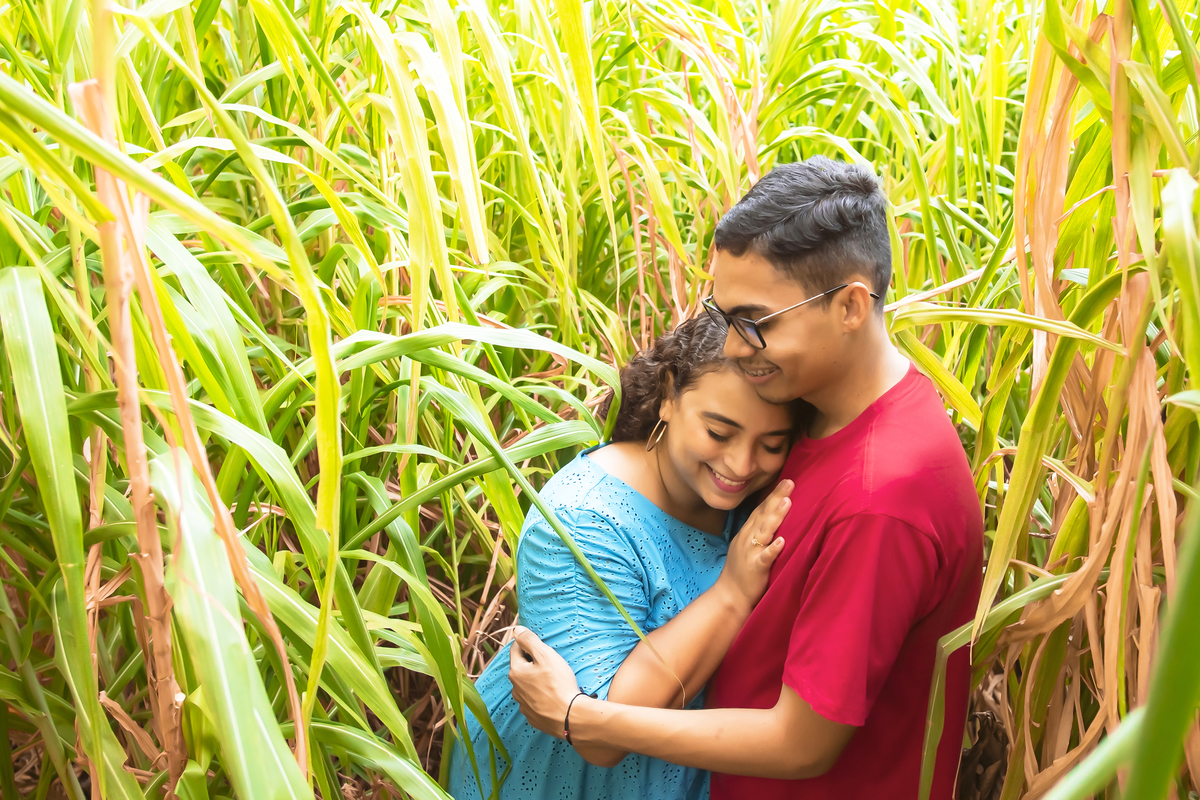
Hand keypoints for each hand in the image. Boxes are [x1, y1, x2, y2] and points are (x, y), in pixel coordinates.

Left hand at [509, 627, 583, 738]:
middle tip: (550, 662)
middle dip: (532, 662)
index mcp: (516, 671)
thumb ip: (529, 640)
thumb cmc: (559, 684)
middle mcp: (515, 688)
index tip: (541, 645)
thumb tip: (517, 630)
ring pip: (526, 684)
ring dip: (535, 679)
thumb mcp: (546, 656)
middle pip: (521, 667)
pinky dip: (540, 695)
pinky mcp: (532, 715)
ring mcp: (523, 704)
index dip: (528, 643)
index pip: (516, 649)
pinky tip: (552, 695)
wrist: (569, 716)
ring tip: (553, 680)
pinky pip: (533, 700)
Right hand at [716, 479, 791, 612]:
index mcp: (747, 532)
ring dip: (775, 516)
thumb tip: (773, 516)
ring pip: (764, 531)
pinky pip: (765, 557)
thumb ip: (759, 531)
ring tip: (787, 502)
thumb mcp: (747, 546)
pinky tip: (782, 542)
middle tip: (790, 482)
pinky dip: (773, 549)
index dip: (773, 494)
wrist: (729, 595)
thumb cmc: (741, 571)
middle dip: (776, 498)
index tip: (786, 480)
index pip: (761, 509)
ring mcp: (751, 552)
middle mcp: (748, 538)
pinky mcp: (755, 568)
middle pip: (763, 514)